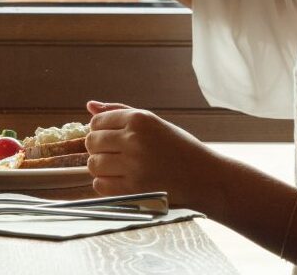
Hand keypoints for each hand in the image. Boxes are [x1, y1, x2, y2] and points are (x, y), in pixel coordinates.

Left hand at [85, 100, 216, 207]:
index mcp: (139, 119)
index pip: (96, 122)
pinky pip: (100, 186)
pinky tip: (120, 182)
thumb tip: (89, 106)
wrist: (207, 178)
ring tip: (118, 169)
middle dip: (98, 149)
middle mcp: (134, 140)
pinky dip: (105, 185)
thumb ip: (119, 112)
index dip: (99, 131)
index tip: (112, 139)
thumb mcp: (153, 122)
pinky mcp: (135, 190)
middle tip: (115, 155)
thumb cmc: (178, 147)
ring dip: (100, 168)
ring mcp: (134, 166)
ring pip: (93, 164)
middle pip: (91, 142)